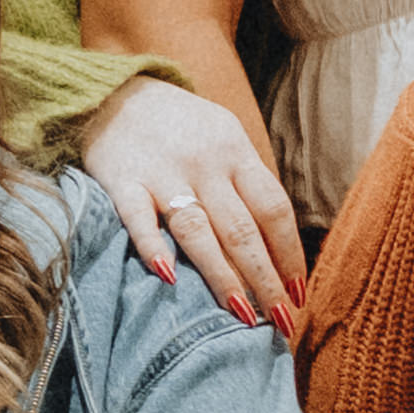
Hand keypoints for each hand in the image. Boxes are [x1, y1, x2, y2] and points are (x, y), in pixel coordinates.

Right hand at [76, 68, 304, 330]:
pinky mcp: (122, 180)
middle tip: (280, 320)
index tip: (299, 292)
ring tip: (241, 314)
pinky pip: (138, 218)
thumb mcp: (224, 138)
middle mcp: (203, 162)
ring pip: (198, 230)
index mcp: (235, 151)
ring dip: (222, 276)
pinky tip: (169, 276)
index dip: (290, 253)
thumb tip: (280, 246)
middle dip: (265, 279)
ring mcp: (162, 171)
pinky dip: (152, 246)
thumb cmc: (179, 127)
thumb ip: (247, 183)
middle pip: (241, 229)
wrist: (113, 92)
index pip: (273, 208)